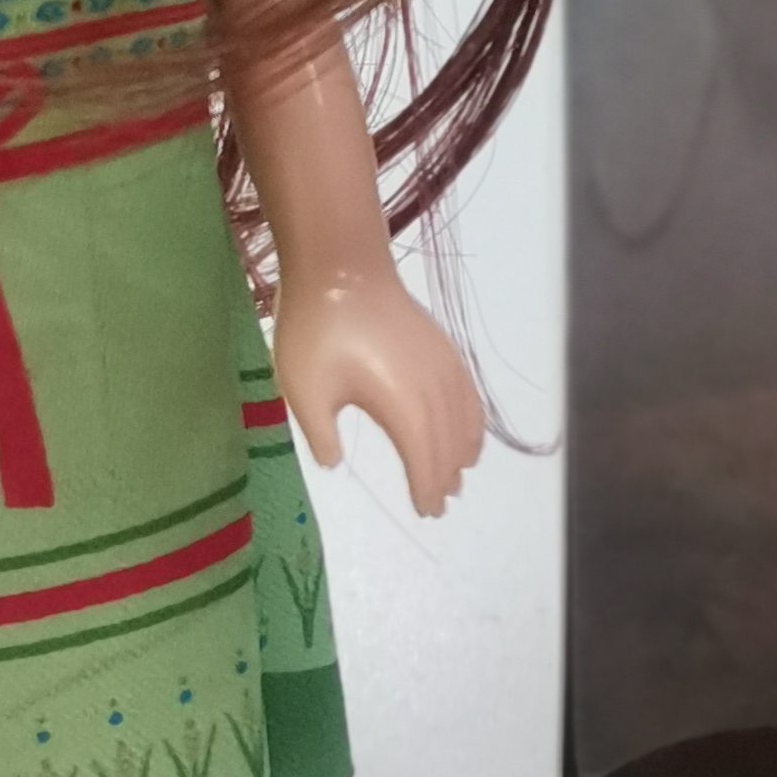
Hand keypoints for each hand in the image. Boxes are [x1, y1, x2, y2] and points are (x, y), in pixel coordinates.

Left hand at [270, 265, 485, 516]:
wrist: (341, 264)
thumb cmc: (316, 327)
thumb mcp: (304, 389)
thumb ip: (320, 433)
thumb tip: (334, 464)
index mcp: (401, 405)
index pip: (423, 458)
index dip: (427, 488)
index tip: (426, 512)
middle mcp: (431, 389)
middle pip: (448, 443)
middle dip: (446, 476)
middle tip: (439, 505)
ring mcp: (442, 364)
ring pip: (464, 419)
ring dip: (462, 451)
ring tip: (457, 476)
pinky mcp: (441, 346)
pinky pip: (468, 393)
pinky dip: (472, 419)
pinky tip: (468, 429)